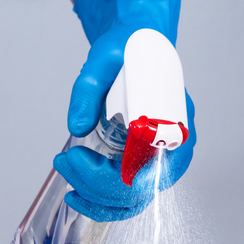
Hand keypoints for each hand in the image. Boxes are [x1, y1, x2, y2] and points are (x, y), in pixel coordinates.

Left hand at [61, 0, 192, 222]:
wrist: (138, 42)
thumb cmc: (131, 46)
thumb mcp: (106, 57)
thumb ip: (89, 88)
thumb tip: (76, 124)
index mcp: (177, 120)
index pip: (155, 170)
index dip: (115, 176)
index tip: (80, 158)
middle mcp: (174, 145)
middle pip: (141, 190)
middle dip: (95, 184)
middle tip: (65, 160)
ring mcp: (160, 157)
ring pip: (132, 199)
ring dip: (95, 197)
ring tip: (66, 168)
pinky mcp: (144, 162)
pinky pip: (128, 196)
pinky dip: (102, 202)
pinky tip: (77, 194)